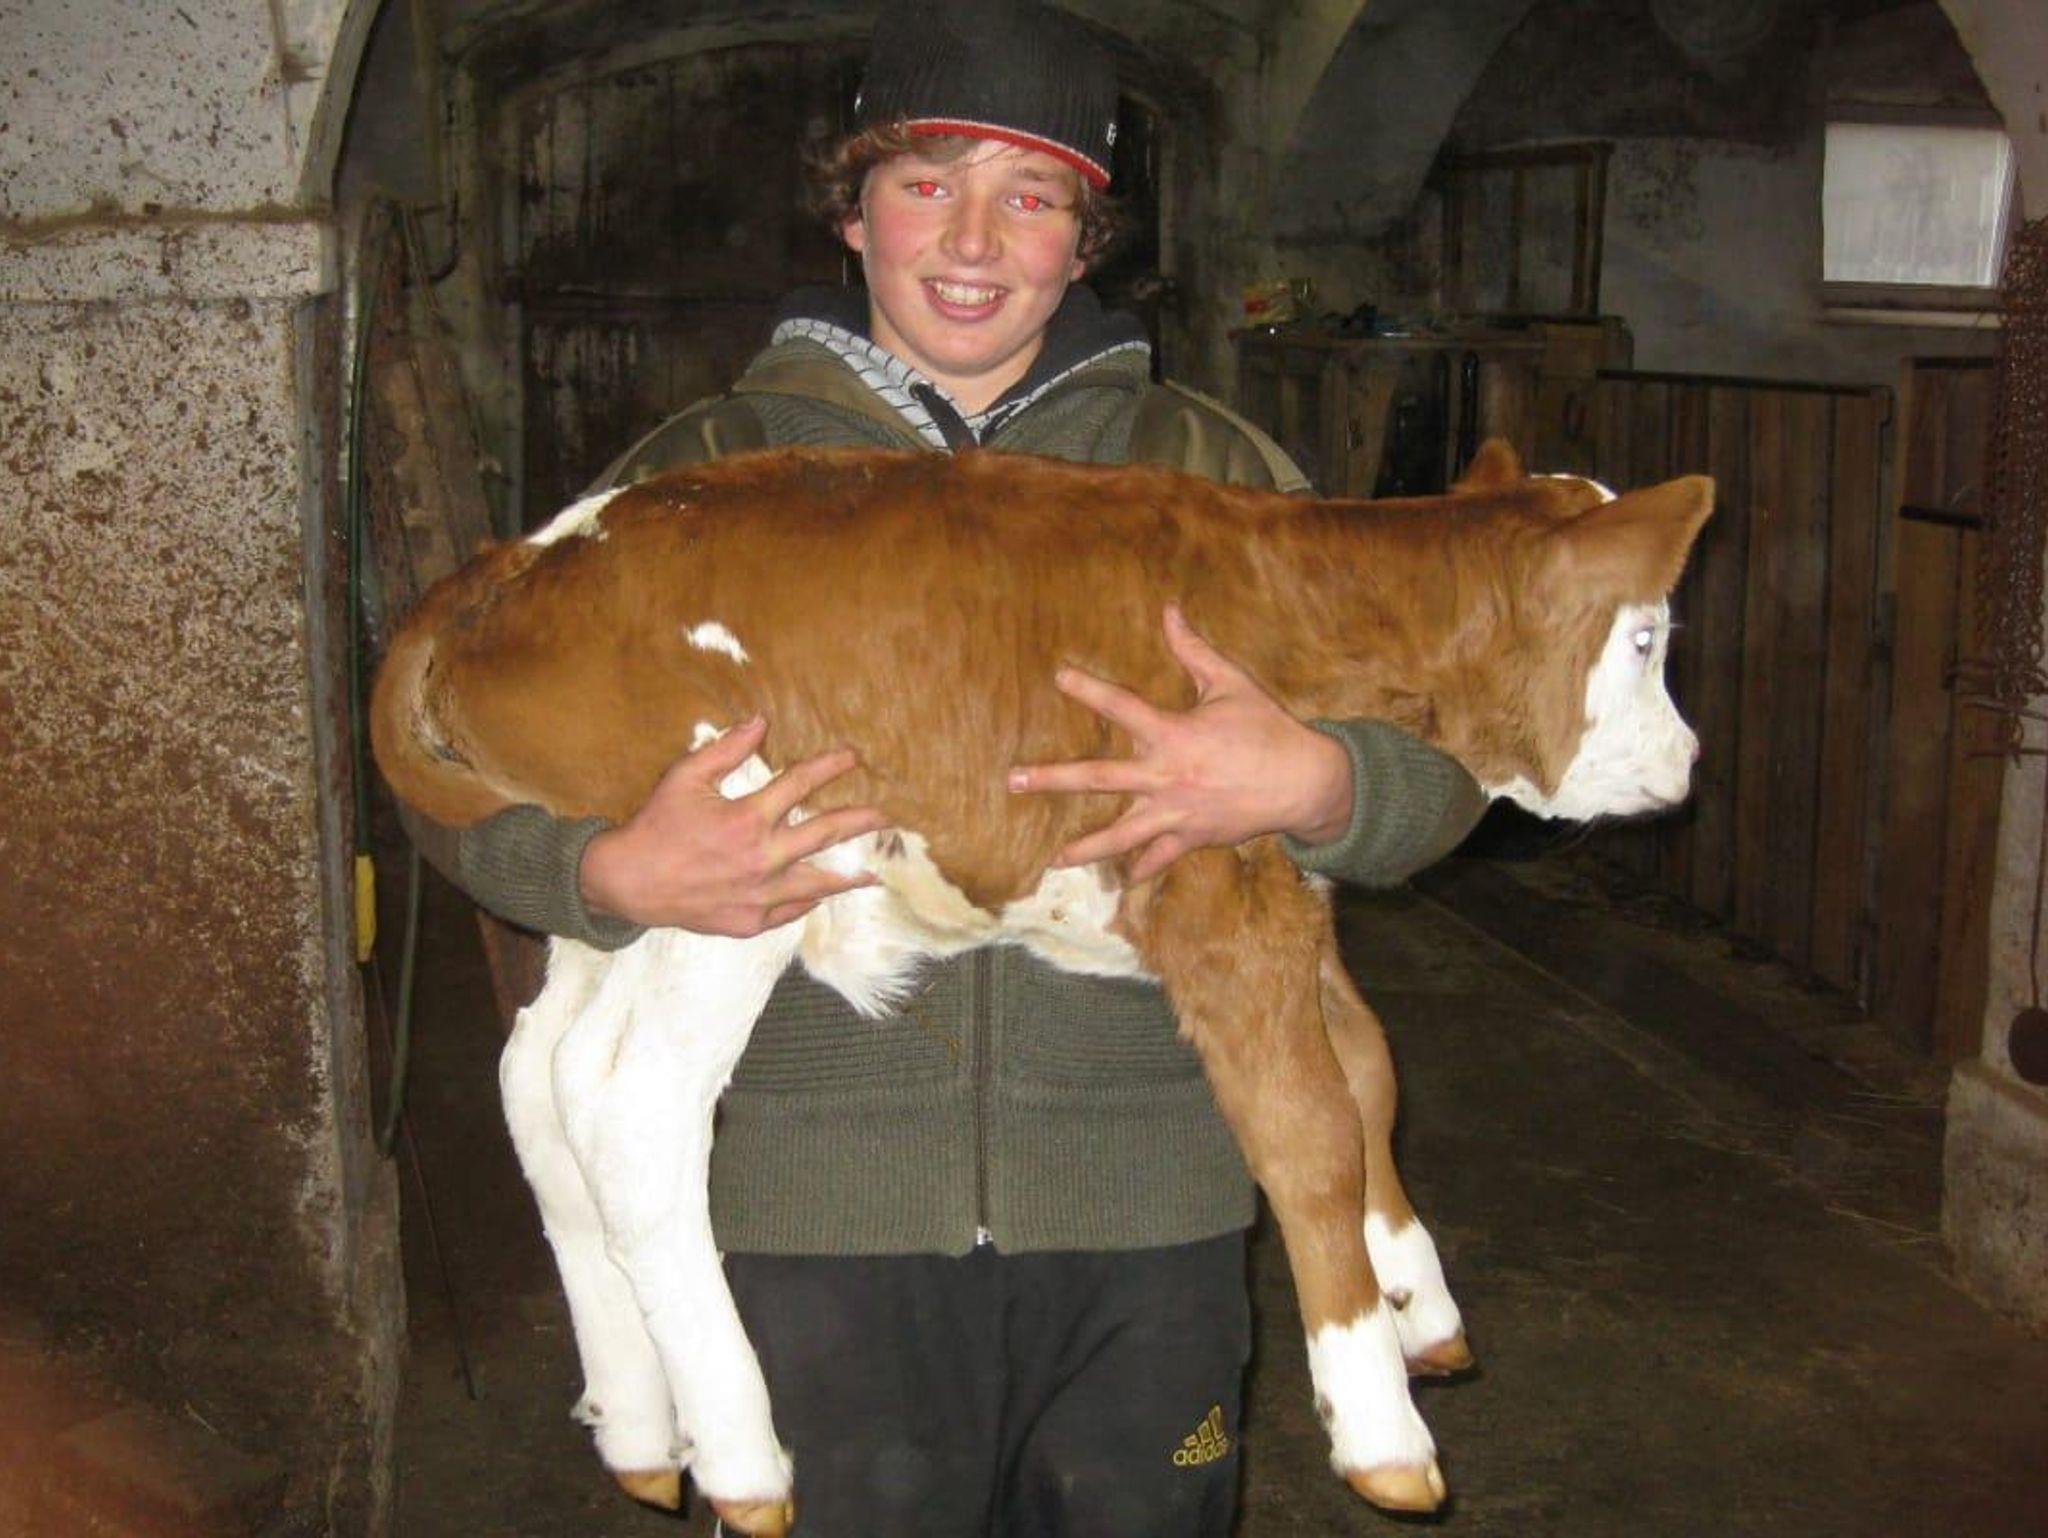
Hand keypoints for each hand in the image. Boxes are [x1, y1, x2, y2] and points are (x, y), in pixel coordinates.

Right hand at [578, 716, 887, 935]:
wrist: (629, 882)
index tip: (852, 757)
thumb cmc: (656, 825)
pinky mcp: (749, 921)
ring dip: (847, 876)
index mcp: (747, 819)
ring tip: (873, 874)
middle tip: (886, 816)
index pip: (800, 784)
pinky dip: (807, 901)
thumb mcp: (685, 777)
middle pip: (824, 834)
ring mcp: (758, 894)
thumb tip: (760, 722)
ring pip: (816, 883)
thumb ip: (726, 749)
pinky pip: (789, 911)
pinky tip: (822, 895)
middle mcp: (760, 858)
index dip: (829, 766)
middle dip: (860, 821)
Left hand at [1006, 604, 1352, 881]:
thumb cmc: (1267, 728)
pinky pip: (1160, 859)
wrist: (1305, 782)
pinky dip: (1141, 870)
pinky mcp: (1194, 837)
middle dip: (1053, 779)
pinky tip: (1120, 880)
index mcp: (1174, 734)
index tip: (1059, 676)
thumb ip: (1194, 650)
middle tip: (1015, 781)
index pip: (1122, 707)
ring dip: (1086, 846)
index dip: (1090, 689)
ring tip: (1054, 860)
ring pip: (1122, 834)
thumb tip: (1169, 610)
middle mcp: (1167, 776)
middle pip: (1099, 778)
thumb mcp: (1231, 684)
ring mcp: (1177, 812)